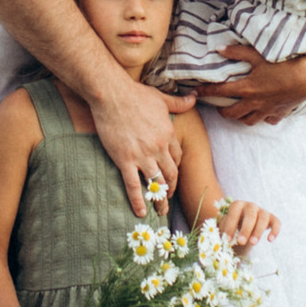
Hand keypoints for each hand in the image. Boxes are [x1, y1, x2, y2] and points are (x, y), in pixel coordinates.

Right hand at [92, 74, 184, 212]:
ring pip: (155, 183)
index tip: (171, 177)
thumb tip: (194, 96)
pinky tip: (140, 212)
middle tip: (168, 198)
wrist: (111, 94)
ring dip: (159, 200)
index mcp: (168, 134)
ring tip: (160, 212)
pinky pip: (134, 186)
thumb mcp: (161, 98)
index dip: (175, 169)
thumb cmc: (135, 94)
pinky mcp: (125, 160)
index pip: (177, 158)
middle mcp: (158, 148)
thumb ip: (179, 102)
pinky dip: (138, 201)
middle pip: (170, 174)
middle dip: (171, 188)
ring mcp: (142, 155)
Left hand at [202, 41, 305, 125]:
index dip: (205, 91)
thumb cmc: (283, 64)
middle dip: (221, 110)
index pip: (219, 92)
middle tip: (217, 106)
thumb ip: (237, 52)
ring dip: (240, 117)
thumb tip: (219, 48)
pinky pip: (268, 120)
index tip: (195, 92)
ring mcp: (267, 110)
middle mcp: (254, 102)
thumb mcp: (258, 54)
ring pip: (248, 120)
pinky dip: (263, 118)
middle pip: (231, 113)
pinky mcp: (279, 113)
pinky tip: (263, 113)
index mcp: (246, 88)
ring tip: (237, 111)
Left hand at [215, 201, 277, 252]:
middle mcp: (250, 206)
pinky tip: (269, 240)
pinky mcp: (272, 218)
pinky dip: (275, 230)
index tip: (227, 240)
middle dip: (246, 228)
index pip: (234, 213)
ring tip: (253, 243)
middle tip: (241, 242)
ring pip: (263, 217)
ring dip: (258, 230)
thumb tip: (219, 241)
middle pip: (250, 214)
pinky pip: (276, 222)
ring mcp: (262, 211)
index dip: (231, 226)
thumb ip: (222, 232)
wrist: (243, 227)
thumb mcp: (225, 228)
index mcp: (237, 205)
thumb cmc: (232, 229)